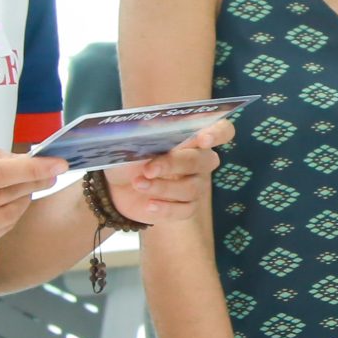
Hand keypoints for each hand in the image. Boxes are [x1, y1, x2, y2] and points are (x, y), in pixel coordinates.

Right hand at [0, 149, 66, 269]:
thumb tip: (18, 158)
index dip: (30, 169)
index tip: (58, 163)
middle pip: (3, 196)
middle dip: (33, 182)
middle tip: (50, 172)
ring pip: (5, 217)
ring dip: (24, 200)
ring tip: (28, 187)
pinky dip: (9, 217)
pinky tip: (9, 206)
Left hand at [104, 123, 233, 227]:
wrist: (115, 185)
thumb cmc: (131, 155)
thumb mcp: (134, 140)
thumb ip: (148, 133)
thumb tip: (152, 128)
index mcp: (192, 137)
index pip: (222, 131)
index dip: (218, 133)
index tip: (203, 140)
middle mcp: (199, 160)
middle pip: (204, 161)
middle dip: (175, 164)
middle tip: (148, 168)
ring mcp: (195, 185)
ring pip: (192, 188)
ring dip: (163, 187)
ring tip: (138, 184)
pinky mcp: (186, 207)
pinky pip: (186, 210)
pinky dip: (166, 208)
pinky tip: (149, 205)